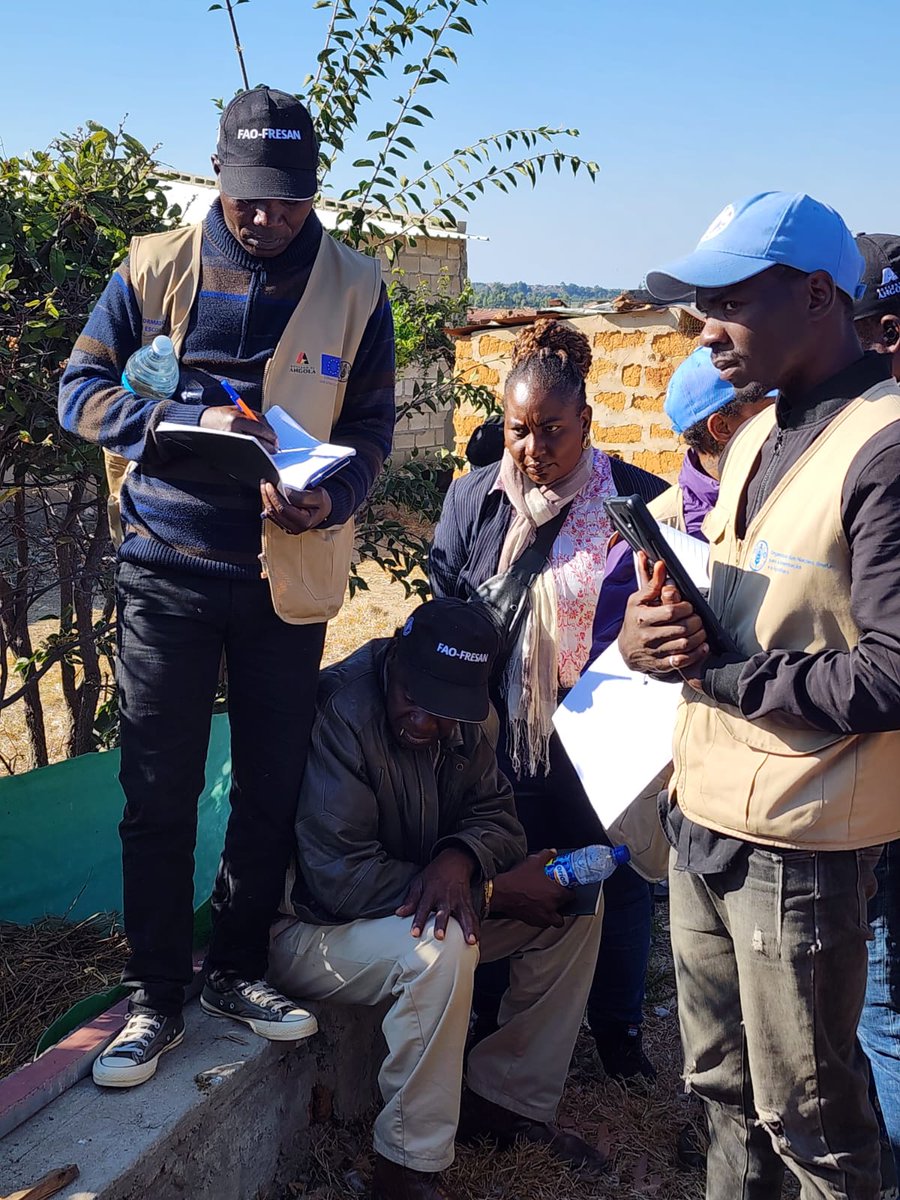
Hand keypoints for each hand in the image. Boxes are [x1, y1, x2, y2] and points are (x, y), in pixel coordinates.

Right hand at [200, 405, 277, 452]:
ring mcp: (230, 442)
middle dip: (269, 445)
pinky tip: (256, 450)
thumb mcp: (237, 409)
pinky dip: (252, 452)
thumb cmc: (220, 414)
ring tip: (266, 449)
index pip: (260, 429)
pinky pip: (245, 452)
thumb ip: (254, 417)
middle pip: (259, 441)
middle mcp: (233, 432)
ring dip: (262, 450)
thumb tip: (269, 429)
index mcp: (237, 419)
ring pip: (253, 448)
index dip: (271, 435)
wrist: (201, 421)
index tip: (275, 438)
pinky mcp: (228, 450)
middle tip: (275, 446)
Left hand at [260, 481, 332, 533]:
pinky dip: (268, 503)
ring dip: (266, 499)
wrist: (324, 510)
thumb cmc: (322, 502)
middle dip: (267, 496)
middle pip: (274, 512)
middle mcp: (295, 528)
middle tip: (264, 482)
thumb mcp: (319, 496)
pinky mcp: (284, 524)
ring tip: (264, 487)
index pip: (283, 509)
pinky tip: (268, 495)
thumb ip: (303, 496)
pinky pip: (272, 515)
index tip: (270, 485)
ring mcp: (288, 527)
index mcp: (304, 522)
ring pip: (270, 514)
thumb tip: (286, 492)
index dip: (274, 497)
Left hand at [395, 847, 479, 944]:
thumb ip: (411, 900)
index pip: (422, 908)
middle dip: (442, 924)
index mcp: (431, 893)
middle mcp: (445, 897)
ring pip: (464, 915)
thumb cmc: (433, 874)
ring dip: (468, 928)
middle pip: (443, 912)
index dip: (418, 921)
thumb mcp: (419, 882)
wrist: (455, 861)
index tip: (415, 934)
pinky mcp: (468, 903)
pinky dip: (477, 928)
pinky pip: (473, 916)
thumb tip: (399, 913)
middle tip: (440, 937)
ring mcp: (459, 900)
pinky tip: (478, 940)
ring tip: (471, 941)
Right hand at [491, 850, 567, 927]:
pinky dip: (542, 918)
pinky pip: (542, 923)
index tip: (566, 887)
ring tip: (550, 907)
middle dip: (563, 904)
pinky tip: (538, 910)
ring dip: (554, 915)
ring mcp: (541, 916)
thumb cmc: (517, 879)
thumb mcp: (533, 862)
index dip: (570, 891)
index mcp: (555, 893)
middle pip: (565, 910)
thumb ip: (546, 856)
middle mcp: (550, 907)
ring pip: (555, 921)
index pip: (571, 895)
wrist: (500, 892)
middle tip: (558, 897)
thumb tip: (552, 852)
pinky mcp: (531, 921)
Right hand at [618, 553, 709, 677]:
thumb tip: (660, 564)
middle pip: (681, 628)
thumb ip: (652, 583)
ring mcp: (654, 652)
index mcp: (642, 618)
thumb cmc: (634, 620)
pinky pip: (681, 662)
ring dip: (699, 637)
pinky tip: (701, 647)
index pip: (670, 612)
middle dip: (695, 622)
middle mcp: (647, 636)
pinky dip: (695, 655)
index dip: (685, 607)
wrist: (625, 649)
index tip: (689, 606)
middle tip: (698, 618)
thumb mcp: (638, 600)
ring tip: (701, 630)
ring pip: (684, 645)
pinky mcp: (660, 664)